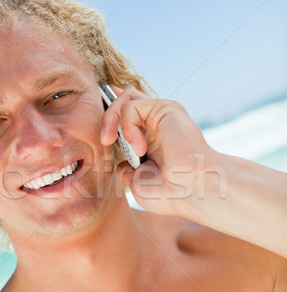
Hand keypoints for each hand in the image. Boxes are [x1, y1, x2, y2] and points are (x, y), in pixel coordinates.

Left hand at [100, 85, 212, 215]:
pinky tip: (138, 147)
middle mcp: (158, 124)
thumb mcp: (137, 182)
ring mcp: (162, 115)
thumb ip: (127, 169)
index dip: (111, 114)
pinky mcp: (166, 108)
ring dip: (111, 119)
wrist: (191, 191)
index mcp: (153, 140)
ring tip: (112, 142)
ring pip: (125, 98)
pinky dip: (127, 125)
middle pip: (124, 101)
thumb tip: (121, 164)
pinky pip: (132, 105)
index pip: (128, 116)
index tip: (100, 126)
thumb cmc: (170, 193)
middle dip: (107, 117)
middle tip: (104, 141)